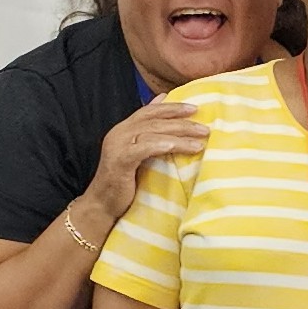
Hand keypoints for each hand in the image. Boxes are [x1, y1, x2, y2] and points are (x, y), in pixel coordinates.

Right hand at [79, 98, 204, 222]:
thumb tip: (165, 103)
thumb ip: (151, 133)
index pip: (150, 111)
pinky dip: (160, 145)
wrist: (103, 204)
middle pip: (155, 120)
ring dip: (179, 135)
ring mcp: (118, 146)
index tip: (196, 108)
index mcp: (125, 129)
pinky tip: (175, 147)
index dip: (173, 108)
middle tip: (204, 128)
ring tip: (200, 141)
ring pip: (152, 132)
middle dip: (182, 122)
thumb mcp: (140, 153)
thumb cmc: (125, 180)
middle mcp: (119, 133)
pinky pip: (142, 149)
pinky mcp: (119, 160)